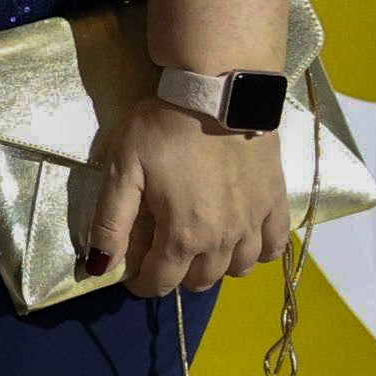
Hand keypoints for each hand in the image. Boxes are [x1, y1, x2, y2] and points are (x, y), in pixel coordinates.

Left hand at [79, 99, 290, 297]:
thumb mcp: (123, 169)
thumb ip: (110, 222)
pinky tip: (243, 240)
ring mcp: (253, 222)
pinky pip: (273, 247)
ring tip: (201, 247)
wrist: (220, 92)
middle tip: (165, 253)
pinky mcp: (275, 202)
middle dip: (177, 275)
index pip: (161, 282)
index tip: (136, 273)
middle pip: (200, 281)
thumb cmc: (165, 128)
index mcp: (182, 235)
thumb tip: (100, 267)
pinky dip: (258, 252)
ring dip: (217, 267)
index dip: (143, 283)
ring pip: (238, 269)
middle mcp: (222, 239)